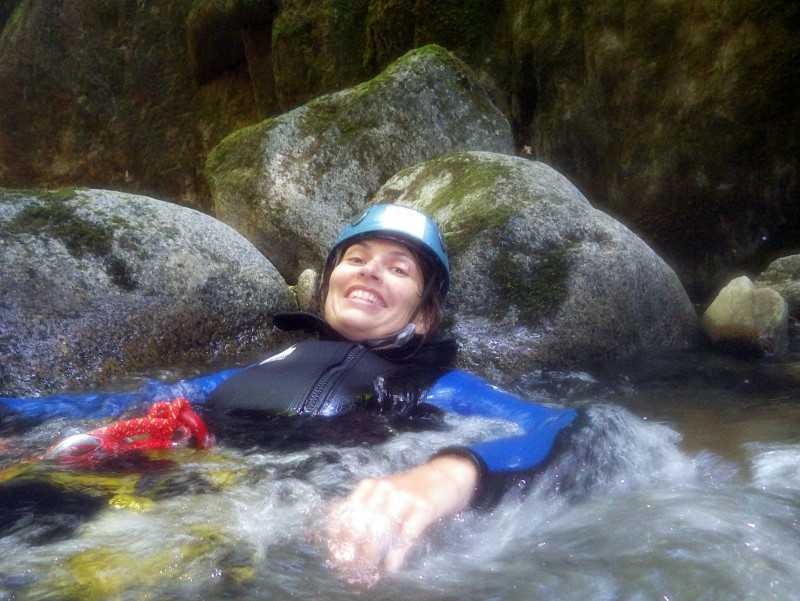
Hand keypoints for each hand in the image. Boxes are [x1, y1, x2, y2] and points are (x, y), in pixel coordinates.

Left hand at [326, 454, 477, 581]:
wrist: (446, 474)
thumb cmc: (412, 489)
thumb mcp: (385, 493)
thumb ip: (366, 509)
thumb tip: (345, 542)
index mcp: (370, 486)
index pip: (346, 513)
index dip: (339, 538)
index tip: (339, 556)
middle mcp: (384, 489)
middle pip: (361, 525)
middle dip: (356, 550)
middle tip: (358, 568)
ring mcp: (404, 497)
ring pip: (381, 530)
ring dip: (374, 554)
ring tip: (374, 569)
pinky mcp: (423, 508)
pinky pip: (406, 535)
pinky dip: (397, 555)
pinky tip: (393, 566)